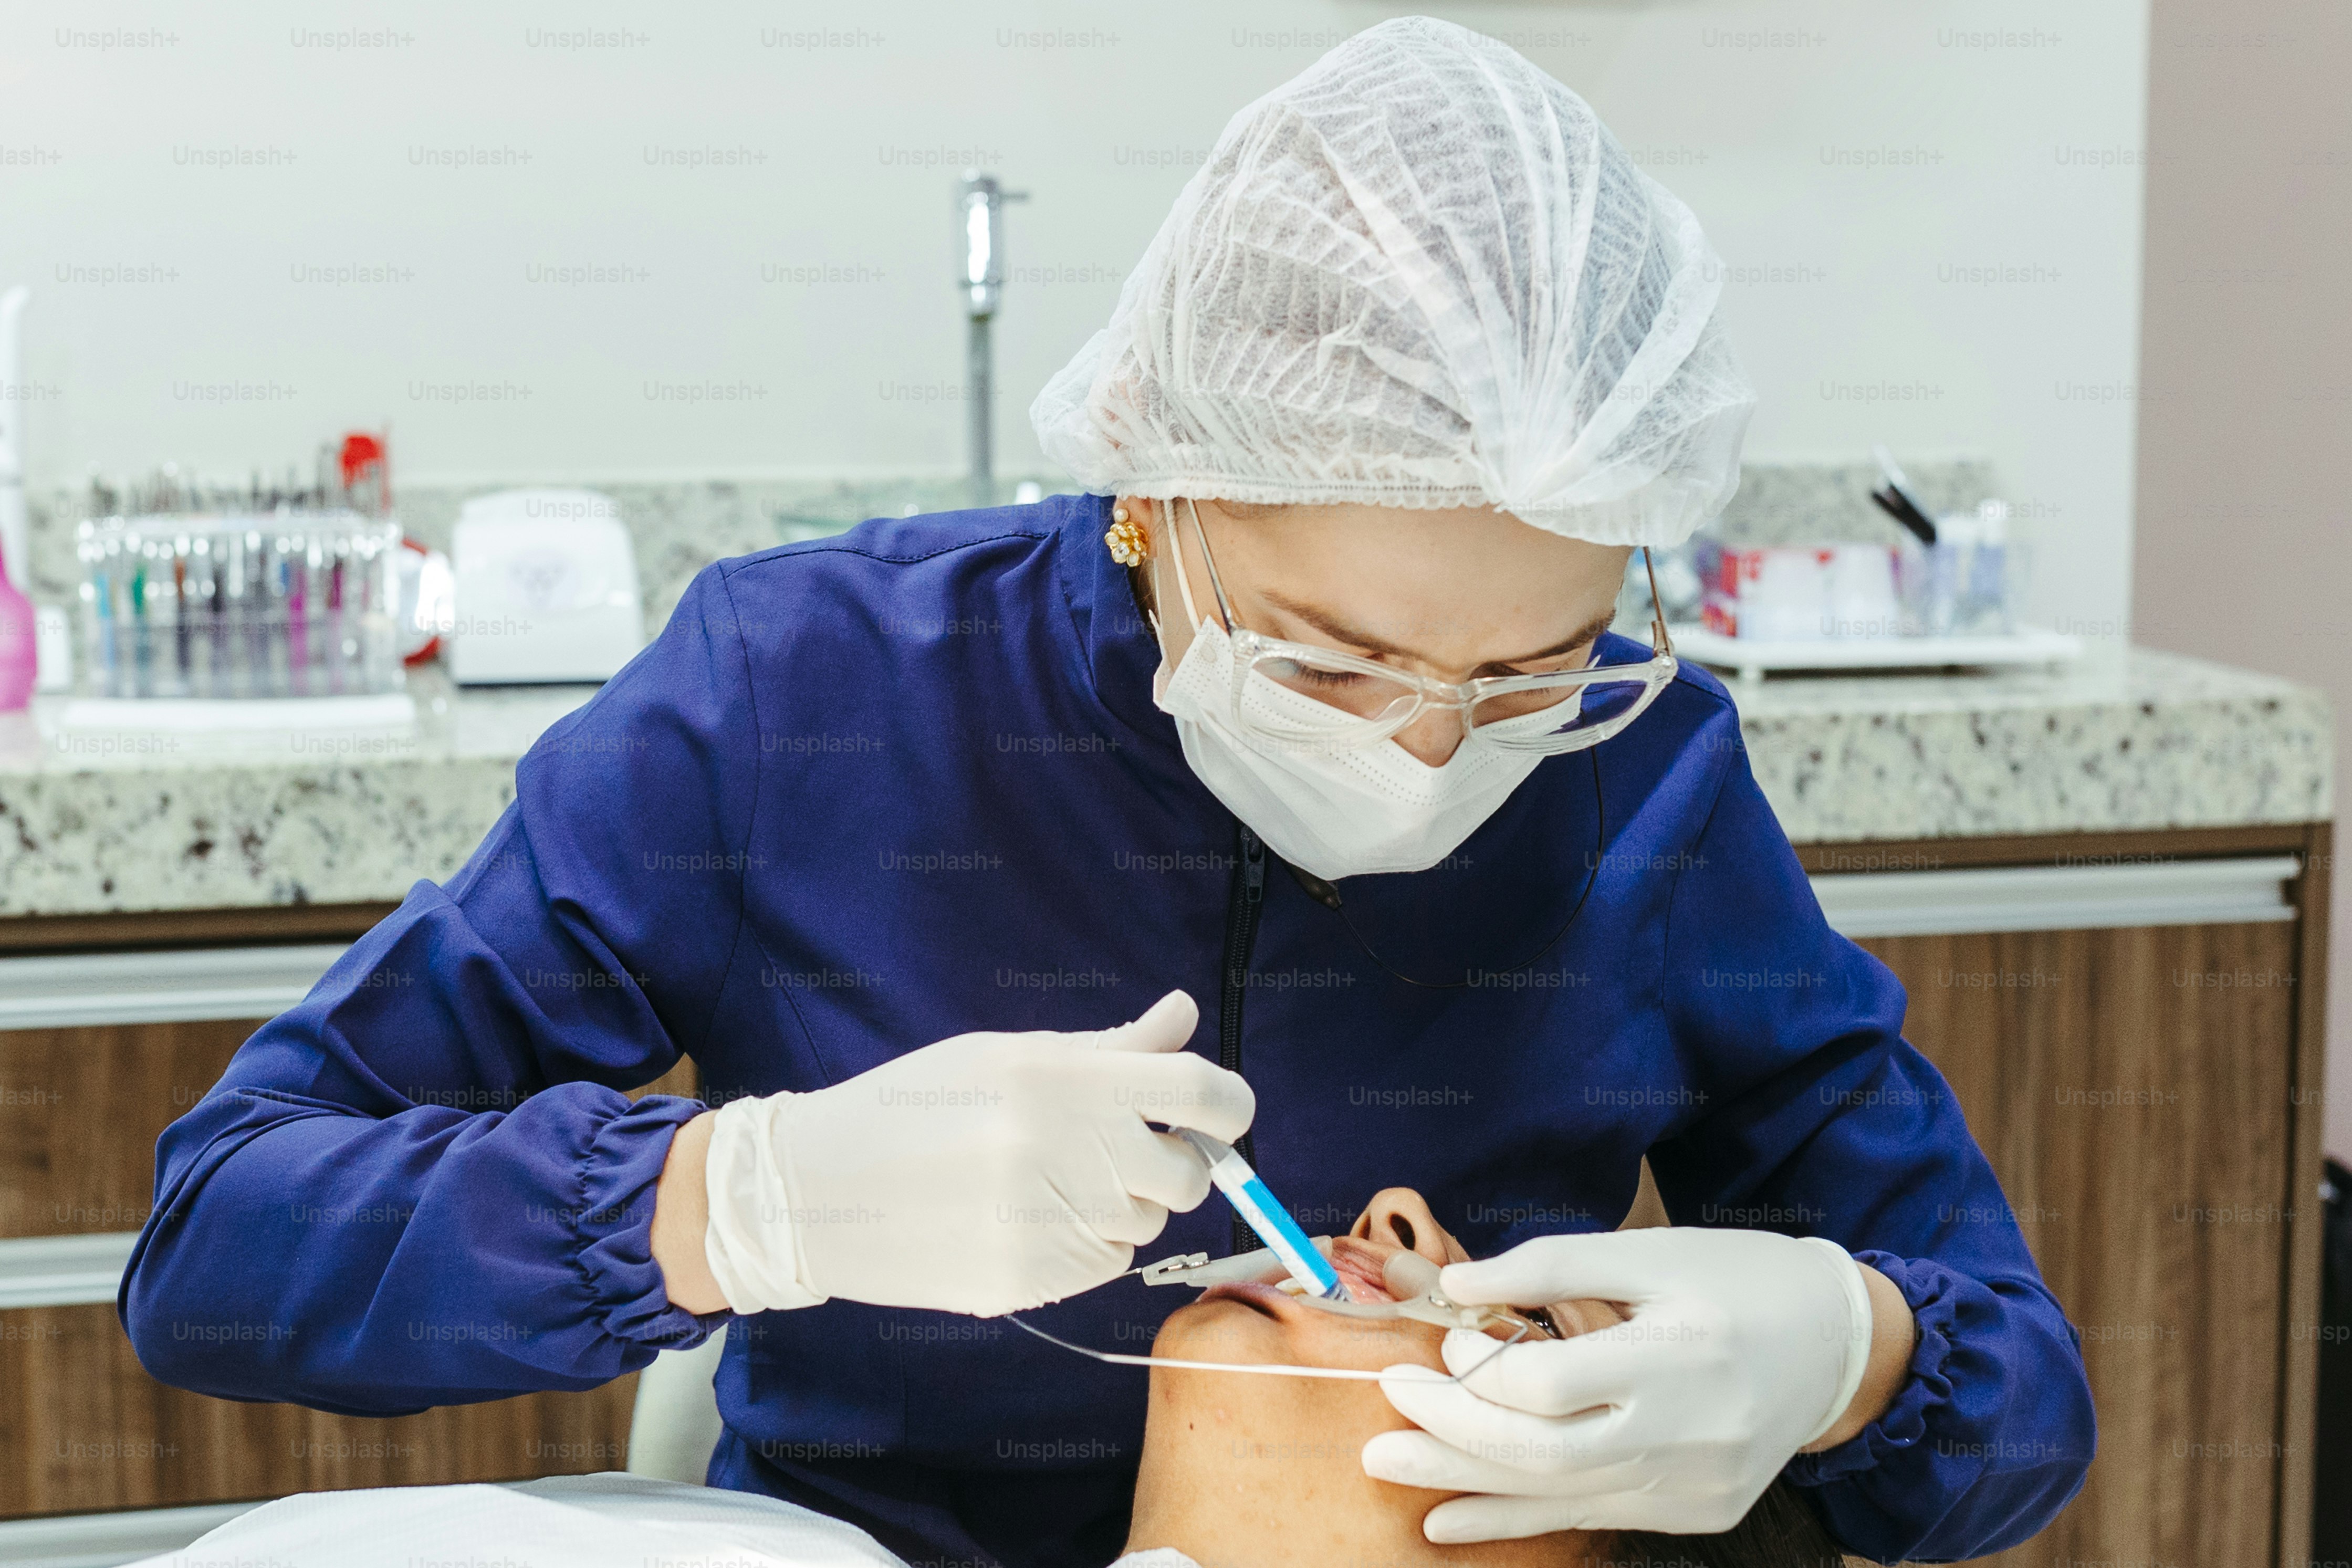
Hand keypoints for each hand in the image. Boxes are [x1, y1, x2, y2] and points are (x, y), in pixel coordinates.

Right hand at [697, 991, 1252, 1316]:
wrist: (818, 1189)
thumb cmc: (915, 1107)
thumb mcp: (1008, 1056)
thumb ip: (1109, 1048)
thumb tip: (1184, 1015)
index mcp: (1063, 1080)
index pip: (1202, 1090)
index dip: (1230, 1104)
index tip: (1221, 1112)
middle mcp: (1066, 1151)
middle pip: (1188, 1173)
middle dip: (1171, 1163)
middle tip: (1116, 1148)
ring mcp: (1050, 1222)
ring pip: (1148, 1223)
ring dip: (1121, 1204)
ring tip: (1045, 1180)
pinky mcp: (1032, 1280)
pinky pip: (1107, 1263)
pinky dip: (1085, 1244)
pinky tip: (1023, 1218)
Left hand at [1361, 1227, 1877, 1539]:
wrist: (1838, 1347)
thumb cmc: (1737, 1281)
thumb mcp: (1652, 1252)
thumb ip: (1551, 1265)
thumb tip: (1453, 1286)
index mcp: (1681, 1353)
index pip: (1551, 1383)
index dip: (1482, 1368)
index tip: (1444, 1344)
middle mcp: (1689, 1432)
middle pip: (1542, 1451)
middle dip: (1452, 1433)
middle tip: (1383, 1411)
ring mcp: (1691, 1485)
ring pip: (1555, 1493)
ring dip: (1462, 1481)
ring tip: (1385, 1465)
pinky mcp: (1692, 1511)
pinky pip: (1586, 1517)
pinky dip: (1513, 1519)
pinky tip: (1446, 1520)